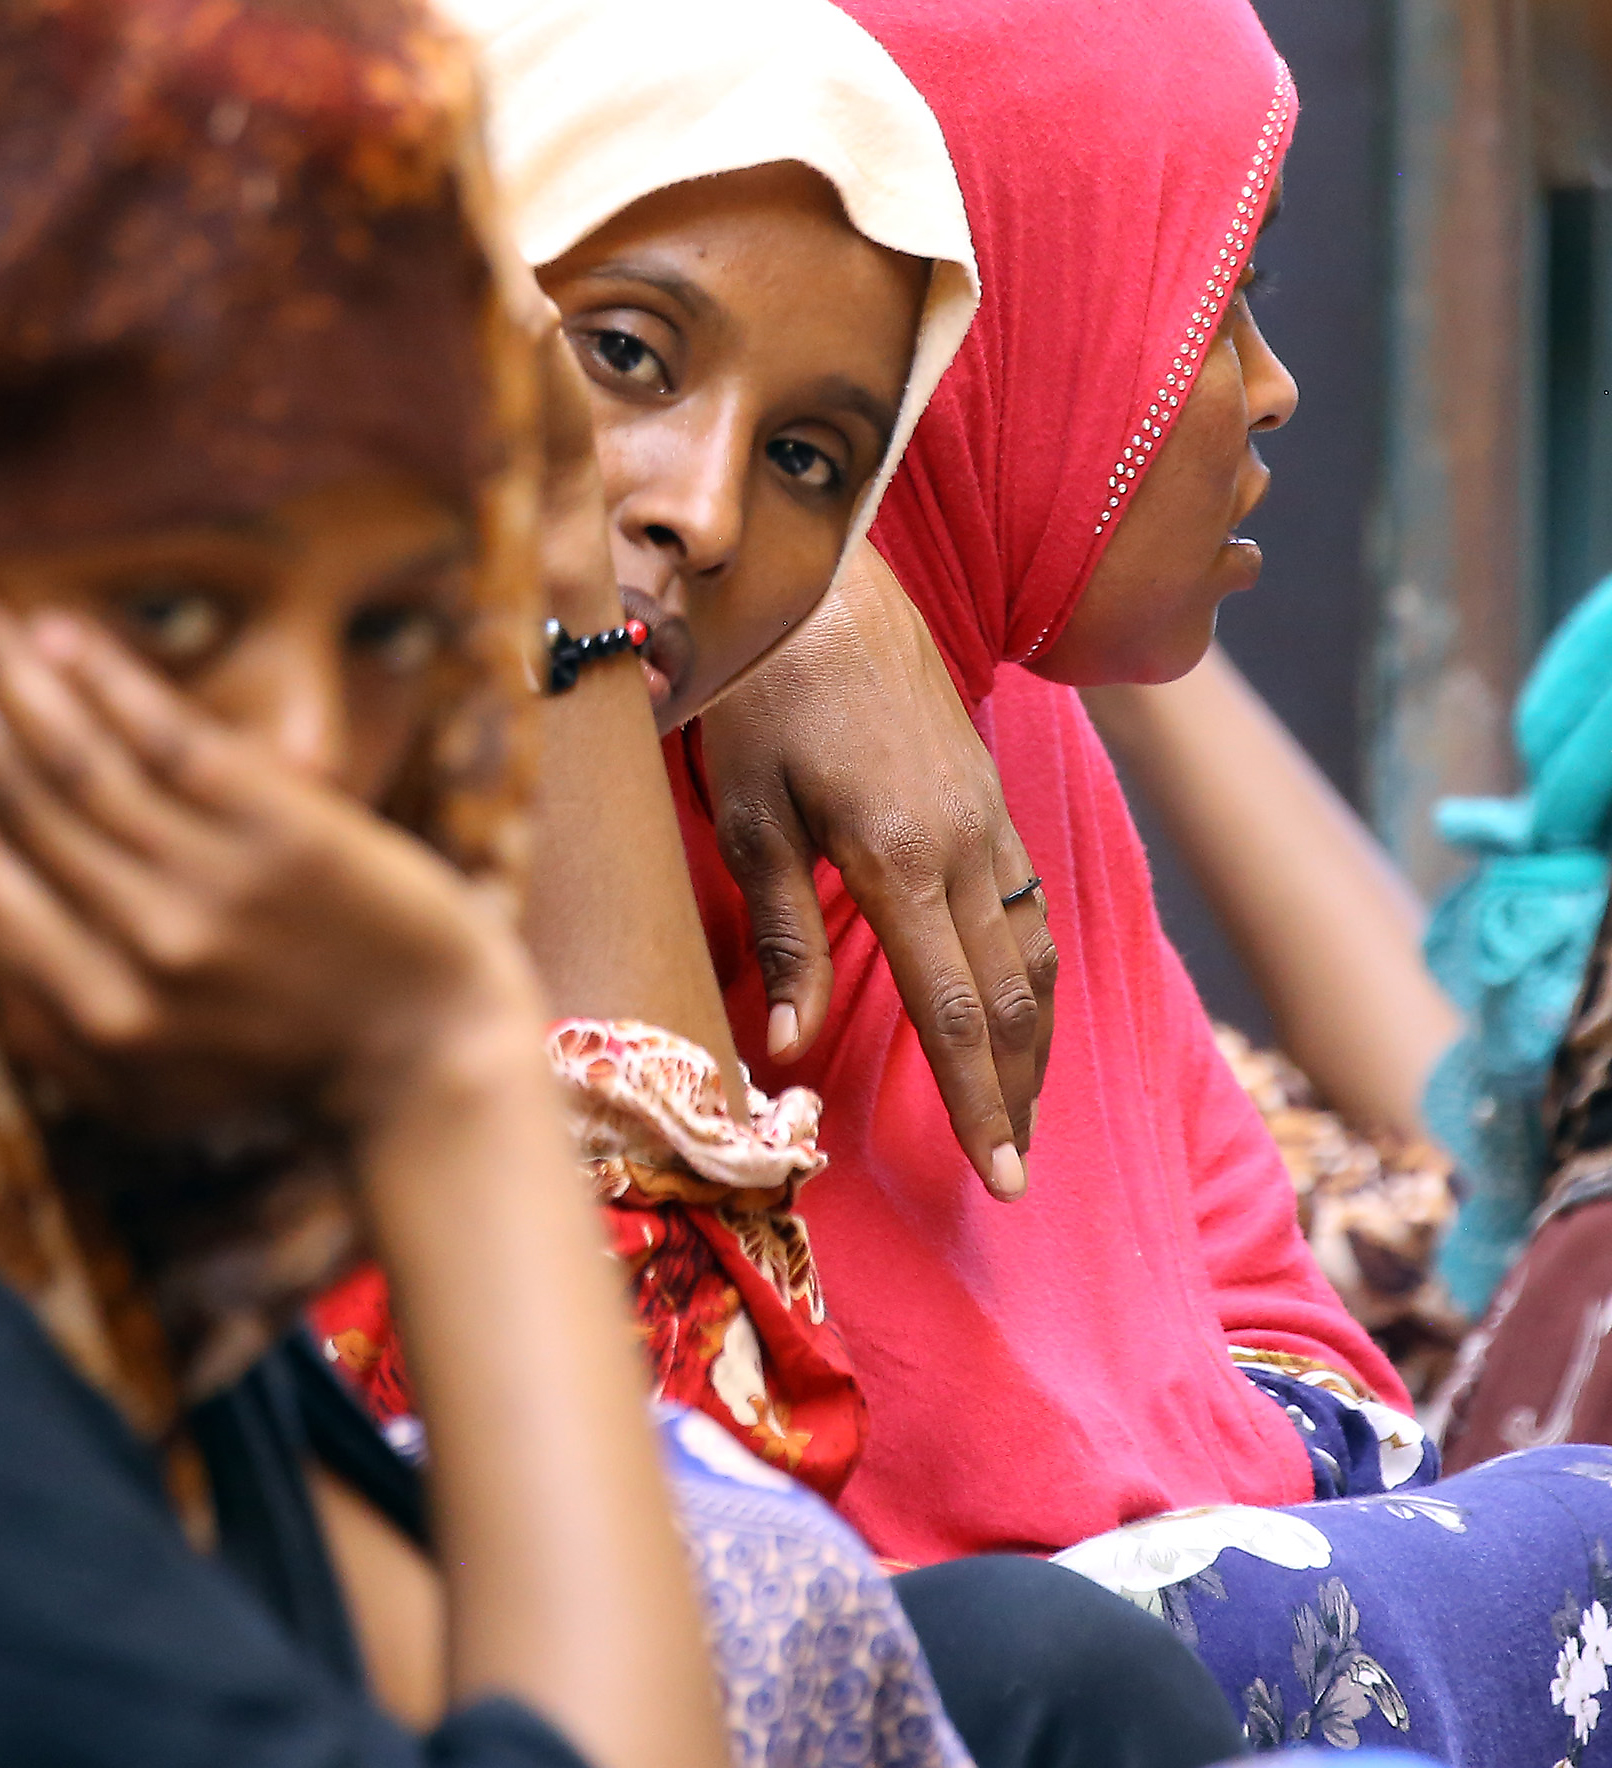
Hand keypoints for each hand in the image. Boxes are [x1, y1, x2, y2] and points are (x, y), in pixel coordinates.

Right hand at [0, 588, 542, 1138]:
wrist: (429, 1053)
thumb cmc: (282, 1069)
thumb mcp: (145, 1094)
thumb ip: (47, 1033)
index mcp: (93, 1019)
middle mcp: (139, 951)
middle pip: (18, 804)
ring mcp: (210, 887)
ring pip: (76, 762)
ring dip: (3, 673)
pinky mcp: (280, 831)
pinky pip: (168, 740)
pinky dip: (102, 681)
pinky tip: (52, 631)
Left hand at [696, 544, 1055, 1197]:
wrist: (822, 577)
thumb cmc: (760, 693)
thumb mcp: (746, 814)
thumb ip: (784, 932)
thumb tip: (792, 1046)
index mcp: (901, 858)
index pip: (956, 1012)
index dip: (980, 1103)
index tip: (1001, 1176)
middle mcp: (966, 844)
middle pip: (1012, 998)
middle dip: (1019, 1093)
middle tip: (1020, 1174)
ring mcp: (988, 816)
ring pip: (1034, 953)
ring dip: (1037, 1041)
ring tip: (1025, 1111)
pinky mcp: (987, 794)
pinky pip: (1030, 902)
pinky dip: (1034, 970)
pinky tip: (1022, 1008)